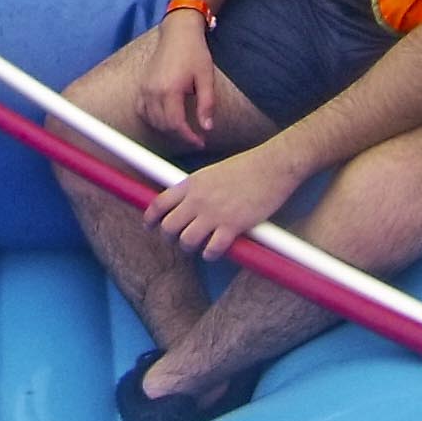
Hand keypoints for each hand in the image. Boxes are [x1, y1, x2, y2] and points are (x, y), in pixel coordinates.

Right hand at [138, 12, 218, 146]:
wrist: (178, 33)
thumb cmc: (194, 53)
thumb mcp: (206, 78)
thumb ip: (206, 104)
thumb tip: (207, 128)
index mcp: (170, 90)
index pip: (176, 124)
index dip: (189, 137)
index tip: (200, 142)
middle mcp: (153, 91)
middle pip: (163, 125)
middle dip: (180, 134)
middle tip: (195, 136)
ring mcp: (145, 88)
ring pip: (152, 120)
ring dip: (167, 128)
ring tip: (183, 127)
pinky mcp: (142, 85)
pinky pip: (142, 110)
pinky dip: (152, 119)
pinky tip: (164, 118)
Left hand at [143, 143, 302, 259]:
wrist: (272, 166)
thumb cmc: (247, 168)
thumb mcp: (212, 172)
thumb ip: (197, 188)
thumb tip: (187, 203)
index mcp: (192, 183)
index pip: (159, 204)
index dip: (150, 219)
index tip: (149, 226)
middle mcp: (198, 199)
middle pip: (168, 227)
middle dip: (169, 237)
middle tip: (178, 240)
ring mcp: (214, 213)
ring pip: (186, 241)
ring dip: (190, 248)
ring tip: (198, 246)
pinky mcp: (233, 226)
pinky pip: (212, 250)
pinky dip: (210, 254)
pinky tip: (214, 251)